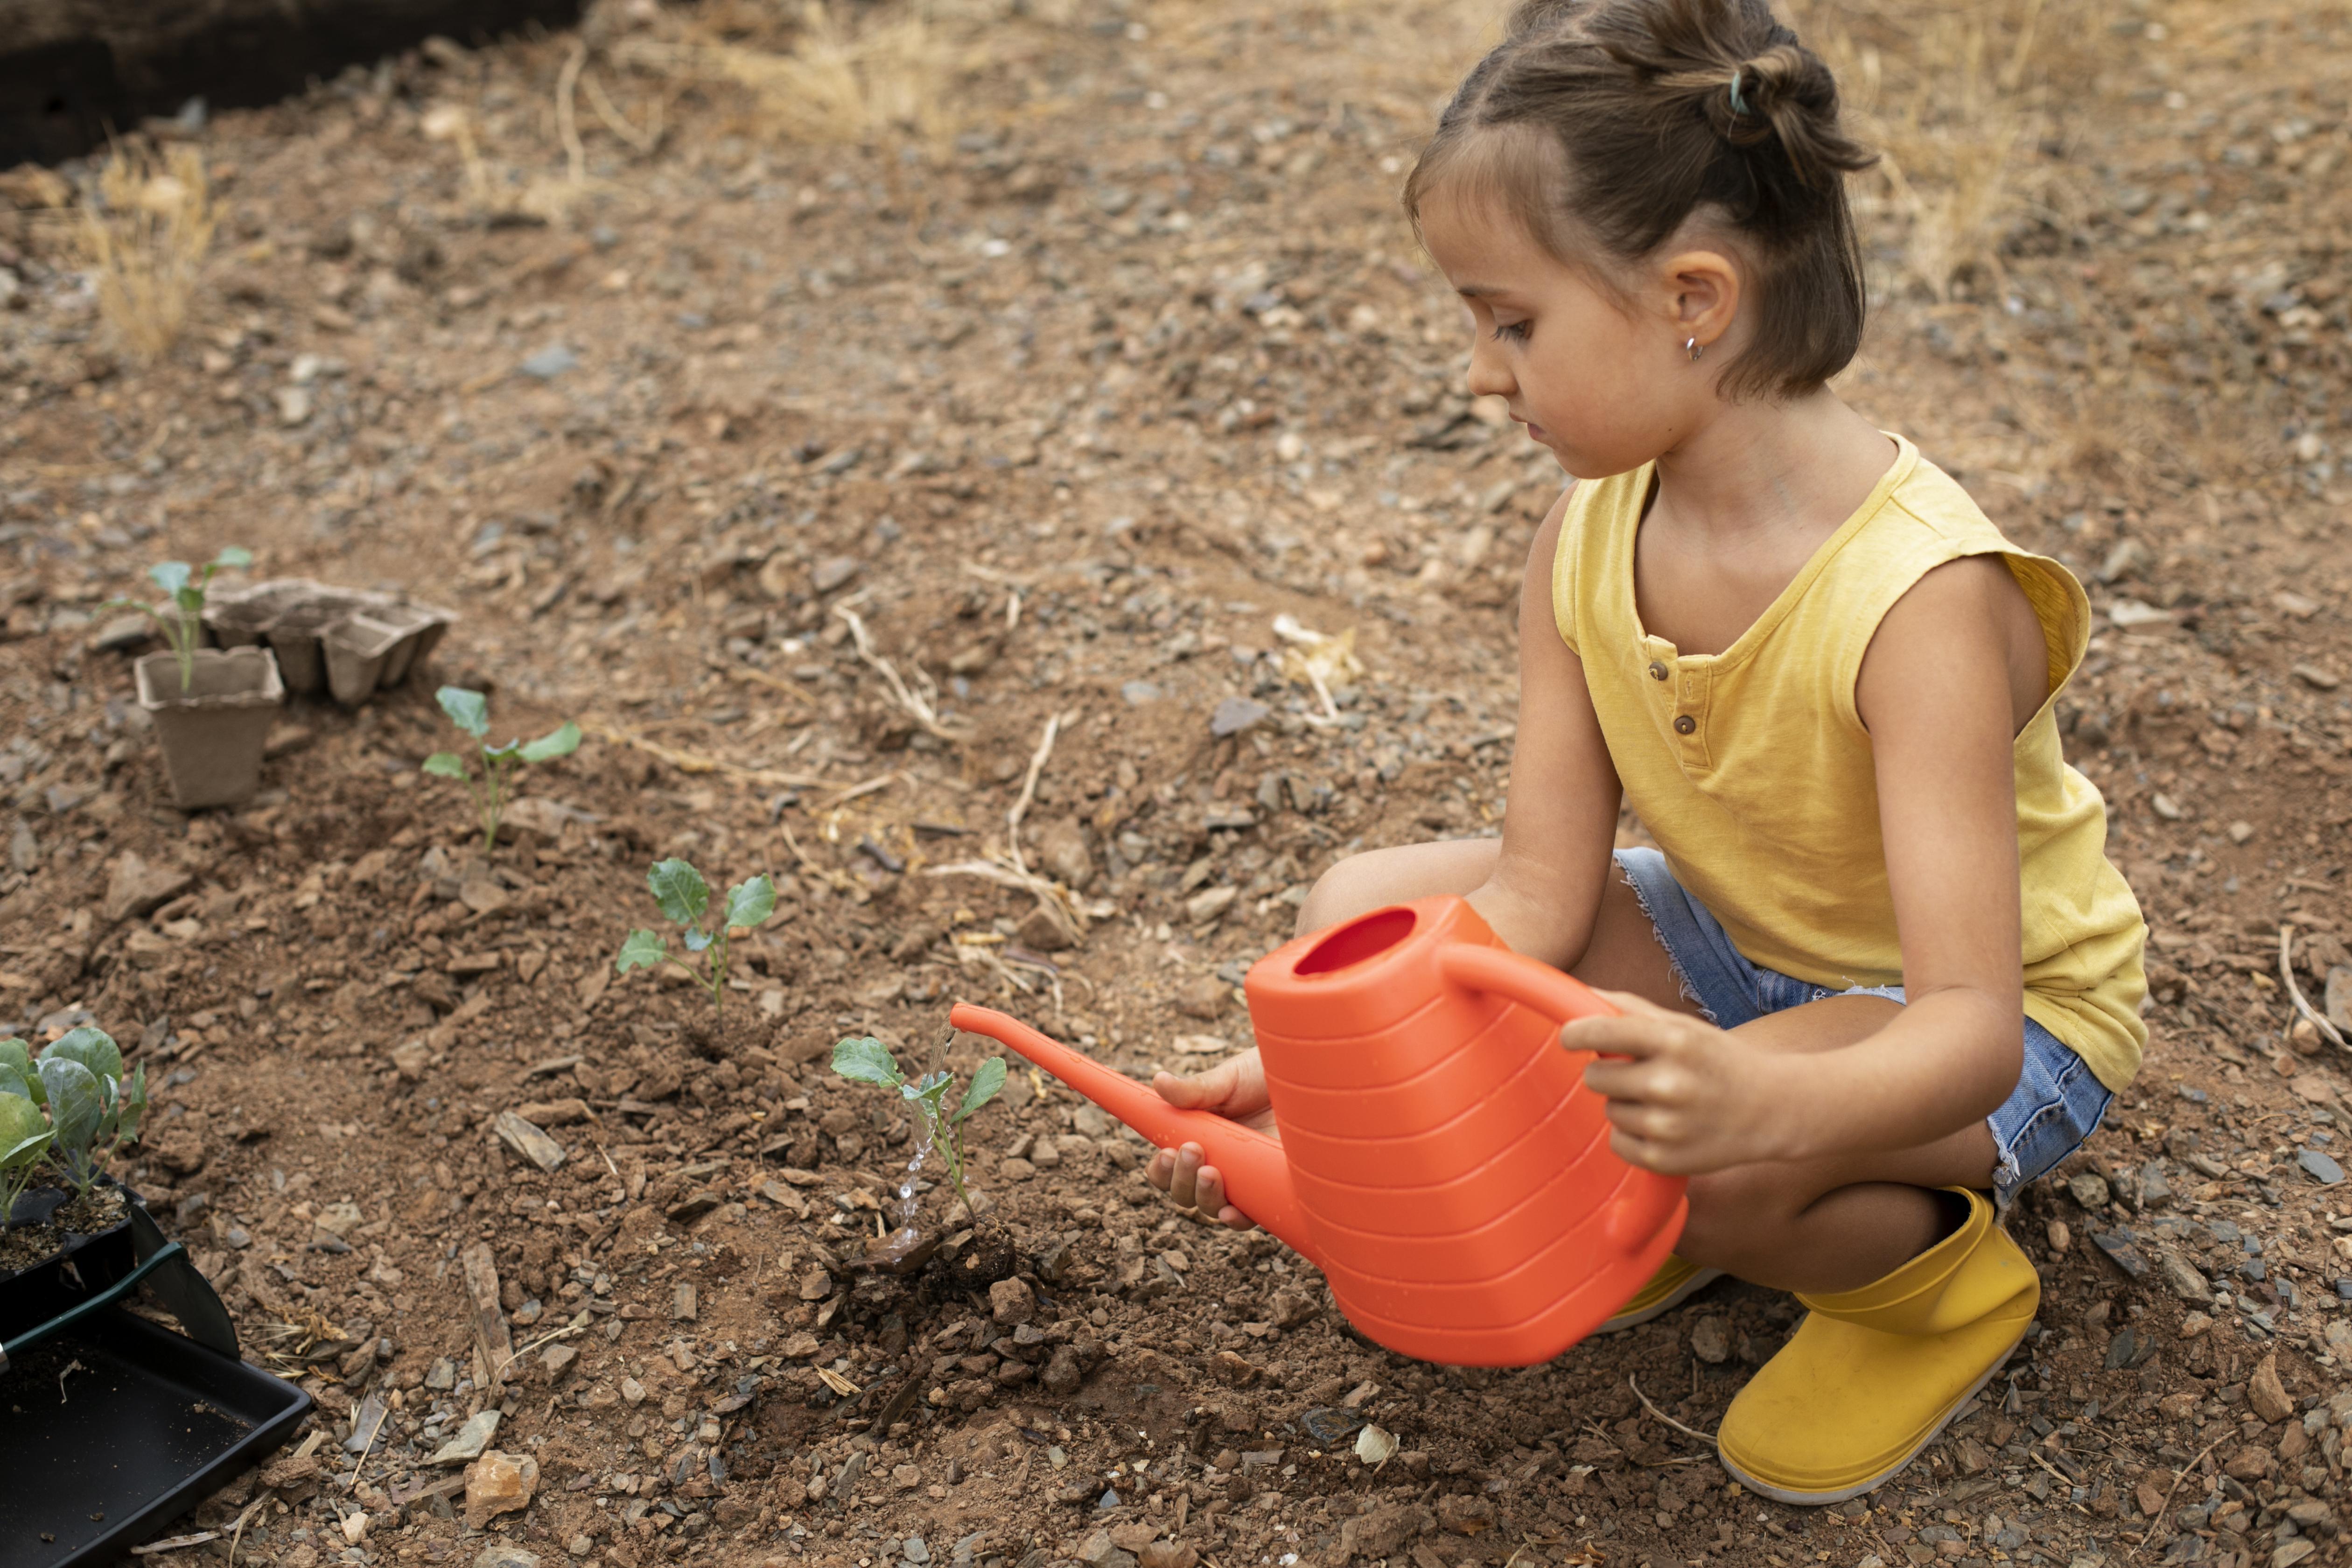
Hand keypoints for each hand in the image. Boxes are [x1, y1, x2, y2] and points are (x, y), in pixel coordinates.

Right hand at [1143, 1047, 1277, 1230]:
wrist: (1311, 1080)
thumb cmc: (1265, 1077)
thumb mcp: (1229, 1079)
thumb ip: (1195, 1089)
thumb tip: (1159, 1081)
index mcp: (1199, 1138)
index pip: (1170, 1166)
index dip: (1162, 1169)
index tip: (1167, 1153)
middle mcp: (1218, 1163)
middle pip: (1185, 1192)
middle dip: (1181, 1178)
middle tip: (1191, 1150)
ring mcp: (1244, 1178)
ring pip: (1212, 1206)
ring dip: (1203, 1195)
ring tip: (1210, 1171)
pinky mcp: (1271, 1188)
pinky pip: (1250, 1215)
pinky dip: (1236, 1218)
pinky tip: (1230, 1211)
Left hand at [1567, 990, 1801, 1174]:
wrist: (1773, 1110)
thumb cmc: (1720, 1061)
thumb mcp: (1684, 1026)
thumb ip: (1631, 1009)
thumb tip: (1580, 994)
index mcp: (1673, 1042)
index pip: (1600, 1033)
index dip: (1576, 1035)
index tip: (1570, 1037)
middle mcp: (1668, 1083)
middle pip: (1594, 1077)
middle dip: (1608, 1073)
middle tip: (1639, 1074)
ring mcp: (1666, 1126)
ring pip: (1607, 1110)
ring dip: (1625, 1104)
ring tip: (1663, 1101)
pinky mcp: (1664, 1160)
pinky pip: (1617, 1142)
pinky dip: (1632, 1135)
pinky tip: (1664, 1126)